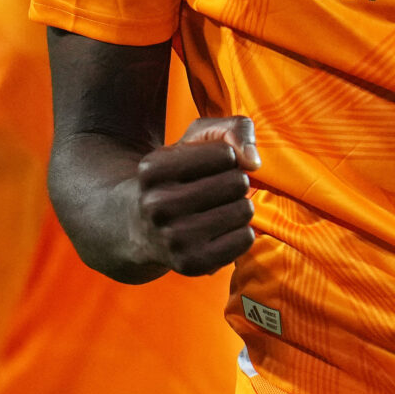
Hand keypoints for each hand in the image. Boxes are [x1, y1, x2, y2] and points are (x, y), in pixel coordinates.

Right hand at [129, 117, 260, 276]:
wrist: (141, 228)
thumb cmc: (178, 176)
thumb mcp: (193, 140)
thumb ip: (232, 129)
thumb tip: (253, 161)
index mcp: (152, 168)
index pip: (225, 153)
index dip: (226, 157)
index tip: (208, 167)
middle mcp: (157, 205)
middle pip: (237, 182)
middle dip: (235, 182)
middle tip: (217, 190)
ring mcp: (173, 238)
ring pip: (244, 210)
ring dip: (240, 206)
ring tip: (219, 209)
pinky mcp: (192, 264)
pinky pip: (245, 239)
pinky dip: (241, 232)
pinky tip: (221, 230)